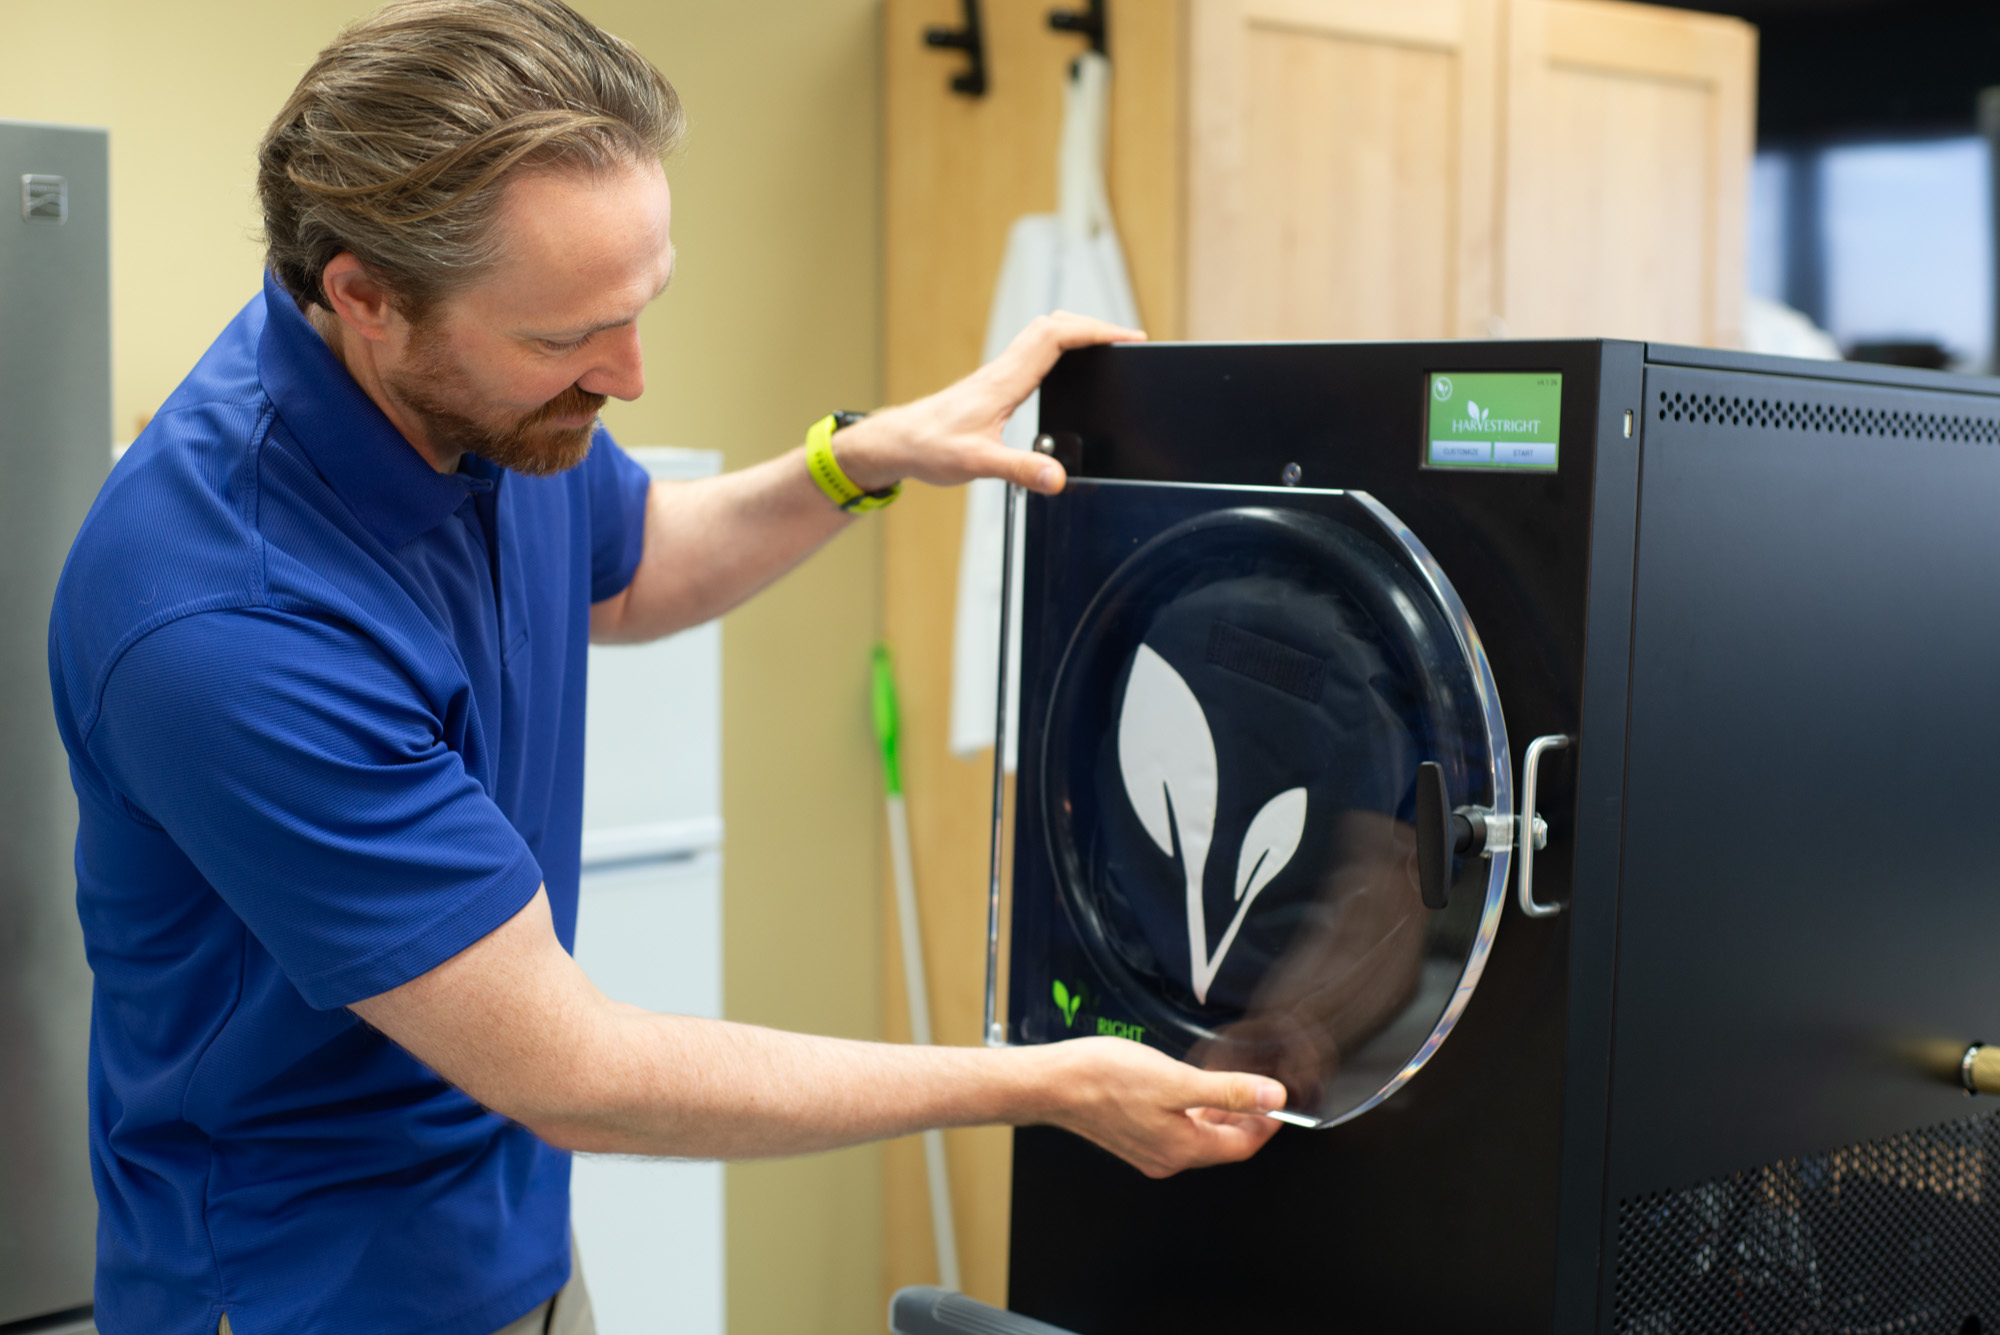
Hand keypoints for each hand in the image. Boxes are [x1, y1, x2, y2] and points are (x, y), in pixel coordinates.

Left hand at [832, 311, 1144, 495]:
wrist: (896, 443)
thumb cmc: (928, 447)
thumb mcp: (978, 464)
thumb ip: (1021, 470)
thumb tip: (1058, 478)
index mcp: (1004, 381)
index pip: (1056, 337)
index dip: (1095, 331)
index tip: (1127, 338)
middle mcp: (1002, 371)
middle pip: (1053, 326)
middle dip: (1093, 326)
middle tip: (1126, 339)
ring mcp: (997, 376)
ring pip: (1042, 335)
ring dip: (1076, 332)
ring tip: (1106, 345)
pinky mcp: (992, 386)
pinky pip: (1032, 353)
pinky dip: (1058, 348)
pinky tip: (1066, 366)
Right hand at [1030, 1036, 1284, 1178]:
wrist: (1052, 1083)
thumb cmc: (1103, 1080)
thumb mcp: (1177, 1080)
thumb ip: (1228, 1090)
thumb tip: (1271, 1097)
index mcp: (1183, 1149)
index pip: (1242, 1146)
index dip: (1267, 1125)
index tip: (1280, 1104)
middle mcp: (1167, 1157)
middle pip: (1221, 1143)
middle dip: (1245, 1118)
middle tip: (1260, 1092)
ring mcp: (1148, 1149)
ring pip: (1198, 1136)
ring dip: (1218, 1113)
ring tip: (1229, 1085)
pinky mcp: (1133, 1136)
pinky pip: (1176, 1129)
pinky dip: (1192, 1112)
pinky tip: (1188, 1088)